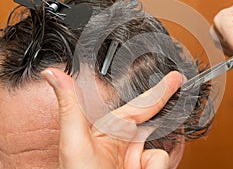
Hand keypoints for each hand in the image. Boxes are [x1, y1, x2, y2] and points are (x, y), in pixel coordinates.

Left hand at [41, 68, 183, 168]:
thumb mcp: (74, 141)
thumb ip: (70, 106)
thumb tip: (53, 74)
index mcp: (110, 129)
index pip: (139, 105)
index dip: (159, 91)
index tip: (174, 78)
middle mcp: (126, 141)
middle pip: (156, 124)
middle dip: (167, 120)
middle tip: (178, 110)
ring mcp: (137, 158)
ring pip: (161, 147)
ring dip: (155, 159)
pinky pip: (162, 163)